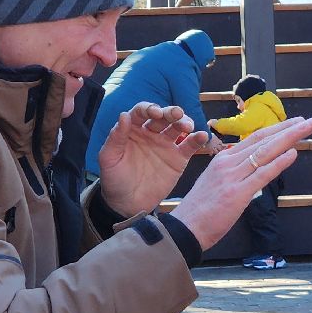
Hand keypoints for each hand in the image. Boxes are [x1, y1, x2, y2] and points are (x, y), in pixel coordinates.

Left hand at [96, 102, 212, 215]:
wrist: (128, 204)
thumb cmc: (114, 178)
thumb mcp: (109, 158)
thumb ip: (116, 137)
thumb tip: (124, 115)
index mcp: (132, 129)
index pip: (142, 112)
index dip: (149, 108)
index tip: (155, 113)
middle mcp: (150, 133)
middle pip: (163, 116)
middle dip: (170, 112)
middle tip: (176, 114)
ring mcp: (166, 144)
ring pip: (177, 127)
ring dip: (184, 121)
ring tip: (187, 126)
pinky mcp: (178, 158)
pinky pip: (189, 145)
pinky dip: (197, 139)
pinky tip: (202, 136)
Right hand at [170, 116, 311, 249]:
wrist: (186, 227)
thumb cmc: (202, 209)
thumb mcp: (217, 182)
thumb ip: (236, 174)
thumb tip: (256, 171)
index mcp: (223, 159)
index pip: (254, 138)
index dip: (276, 129)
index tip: (294, 123)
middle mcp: (228, 162)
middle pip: (263, 140)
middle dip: (289, 129)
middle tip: (310, 122)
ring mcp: (232, 176)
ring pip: (265, 151)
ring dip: (289, 138)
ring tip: (307, 129)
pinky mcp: (237, 193)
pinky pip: (262, 174)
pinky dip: (279, 162)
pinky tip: (293, 153)